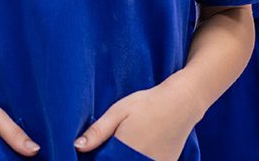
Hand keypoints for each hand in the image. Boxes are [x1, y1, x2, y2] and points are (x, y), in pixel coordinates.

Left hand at [74, 85, 199, 160]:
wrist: (181, 103)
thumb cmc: (147, 104)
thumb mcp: (118, 111)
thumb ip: (98, 131)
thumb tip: (77, 147)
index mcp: (124, 148)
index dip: (96, 159)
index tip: (96, 152)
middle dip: (111, 158)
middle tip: (112, 145)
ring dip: (124, 159)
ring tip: (127, 143)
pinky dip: (139, 160)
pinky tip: (137, 150)